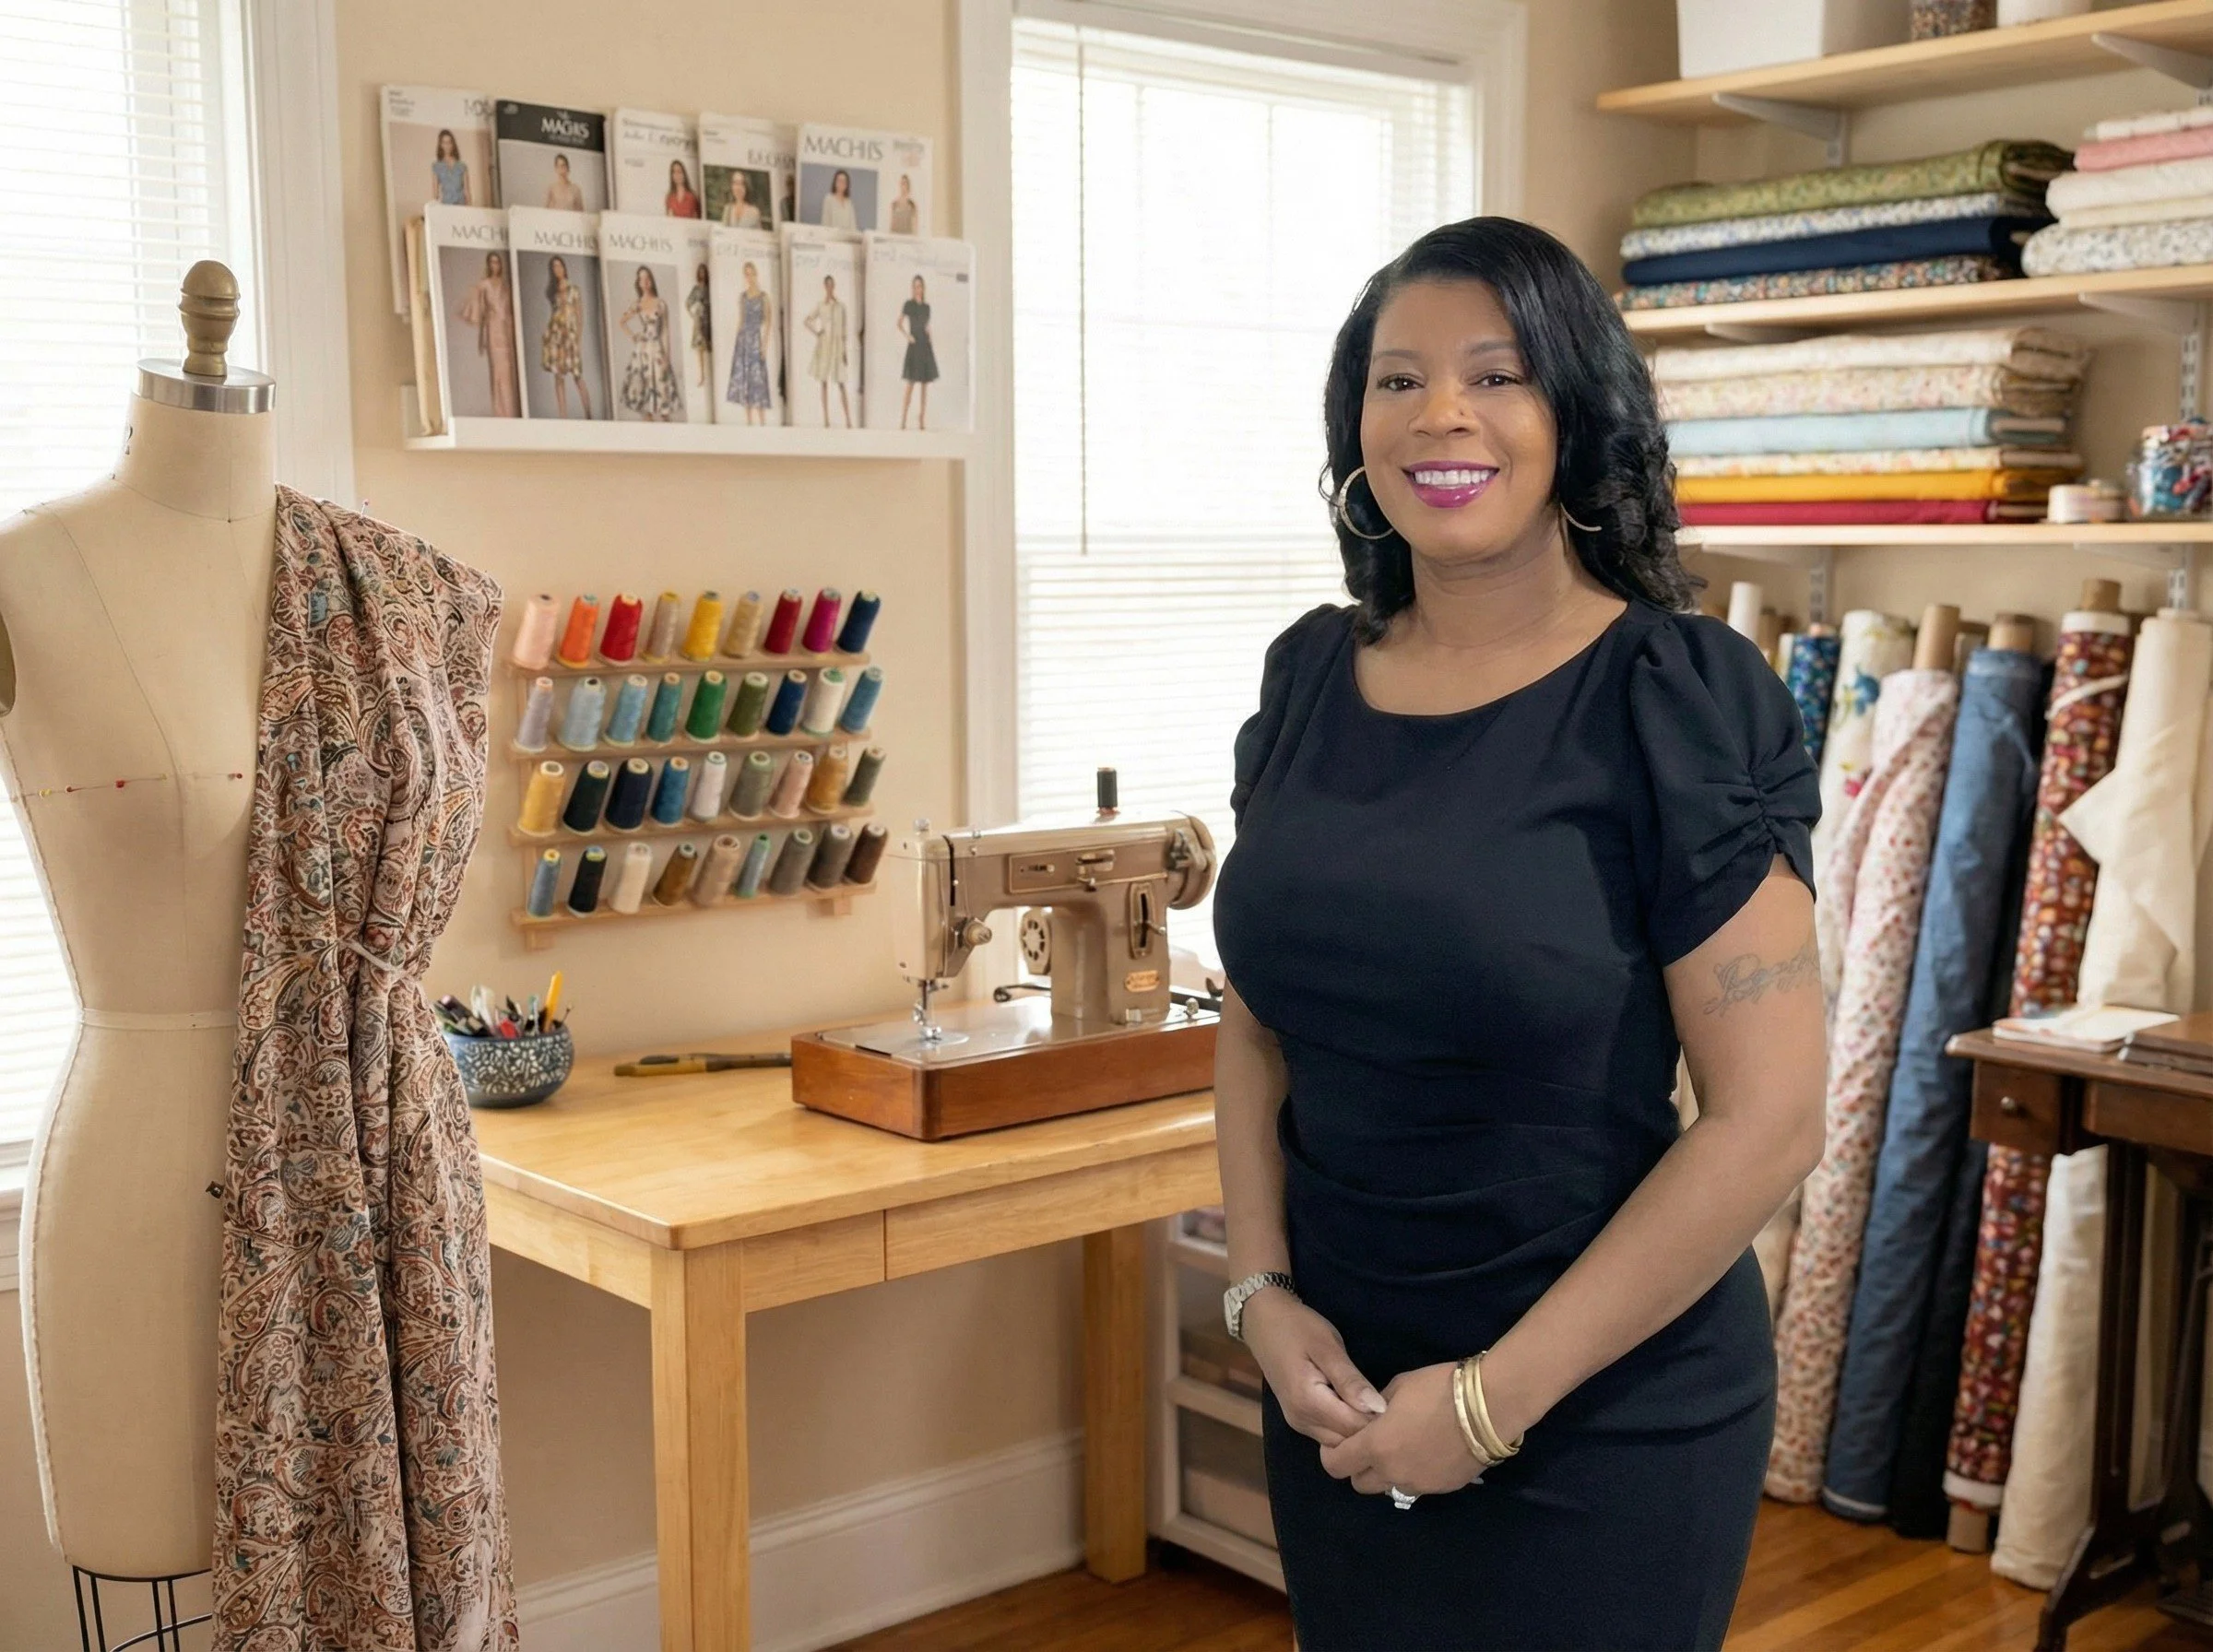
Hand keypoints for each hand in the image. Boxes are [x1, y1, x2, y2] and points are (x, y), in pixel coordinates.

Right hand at [1241, 1289, 1386, 1447]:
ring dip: (1359, 1429)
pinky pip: (1329, 1434)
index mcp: (1308, 1402)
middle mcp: (1302, 1421)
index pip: (1354, 1428)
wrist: (1262, 1321)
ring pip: (1339, 1442)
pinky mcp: (1299, 1420)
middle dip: (1371, 1428)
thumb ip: (1350, 1380)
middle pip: (1347, 1441)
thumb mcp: (1327, 1346)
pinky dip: (1346, 1426)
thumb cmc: (1297, 1327)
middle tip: (1390, 1402)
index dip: (1379, 1421)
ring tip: (1375, 1402)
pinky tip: (1357, 1405)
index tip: (1396, 1403)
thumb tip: (1379, 1408)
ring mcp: (1299, 1423)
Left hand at [1317, 1363, 1484, 1498]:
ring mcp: (1419, 1485)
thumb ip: (1376, 1408)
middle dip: (1359, 1467)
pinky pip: (1417, 1486)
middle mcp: (1393, 1472)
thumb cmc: (1439, 1388)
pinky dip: (1414, 1474)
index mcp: (1375, 1446)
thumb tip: (1371, 1417)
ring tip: (1403, 1448)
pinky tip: (1428, 1452)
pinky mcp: (1442, 1489)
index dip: (1333, 1455)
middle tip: (1371, 1446)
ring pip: (1389, 1488)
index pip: (1336, 1466)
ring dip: (1387, 1473)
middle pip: (1360, 1484)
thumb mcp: (1399, 1387)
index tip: (1340, 1442)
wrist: (1489, 1407)